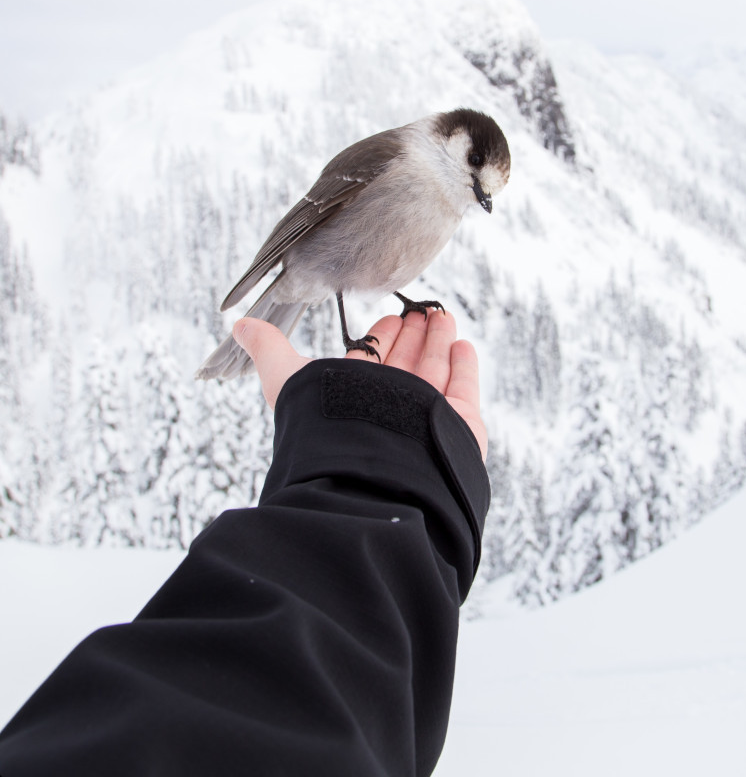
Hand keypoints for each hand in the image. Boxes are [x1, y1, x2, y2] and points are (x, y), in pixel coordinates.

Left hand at [232, 310, 487, 460]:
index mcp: (354, 397)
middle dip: (413, 334)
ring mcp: (424, 417)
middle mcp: (389, 407)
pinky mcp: (457, 426)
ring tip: (442, 315)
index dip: (381, 337)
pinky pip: (462, 389)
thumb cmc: (328, 430)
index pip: (371, 361)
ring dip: (438, 340)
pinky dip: (463, 366)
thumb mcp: (287, 380)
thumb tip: (238, 324)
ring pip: (434, 369)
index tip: (390, 315)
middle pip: (405, 363)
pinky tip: (462, 344)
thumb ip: (268, 351)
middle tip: (420, 310)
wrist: (375, 478)